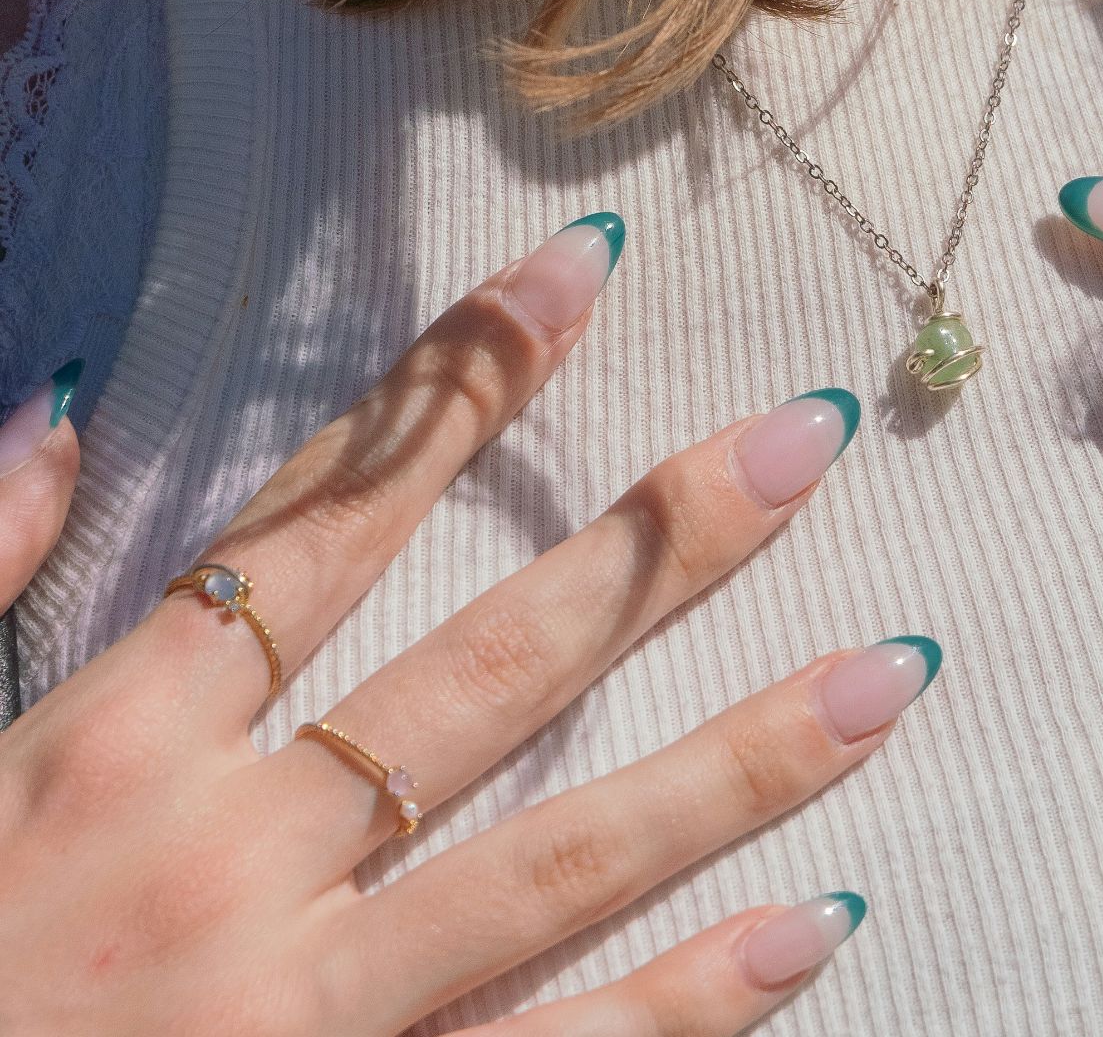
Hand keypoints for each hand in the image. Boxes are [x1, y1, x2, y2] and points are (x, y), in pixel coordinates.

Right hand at [0, 217, 938, 1034]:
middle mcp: (232, 854)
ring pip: (564, 851)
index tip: (584, 274)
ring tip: (885, 676)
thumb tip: (52, 416)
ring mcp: (306, 1003)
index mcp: (111, 744)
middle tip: (805, 442)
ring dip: (739, 761)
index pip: (326, 516)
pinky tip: (819, 924)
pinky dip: (689, 1000)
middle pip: (491, 662)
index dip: (461, 384)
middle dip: (657, 543)